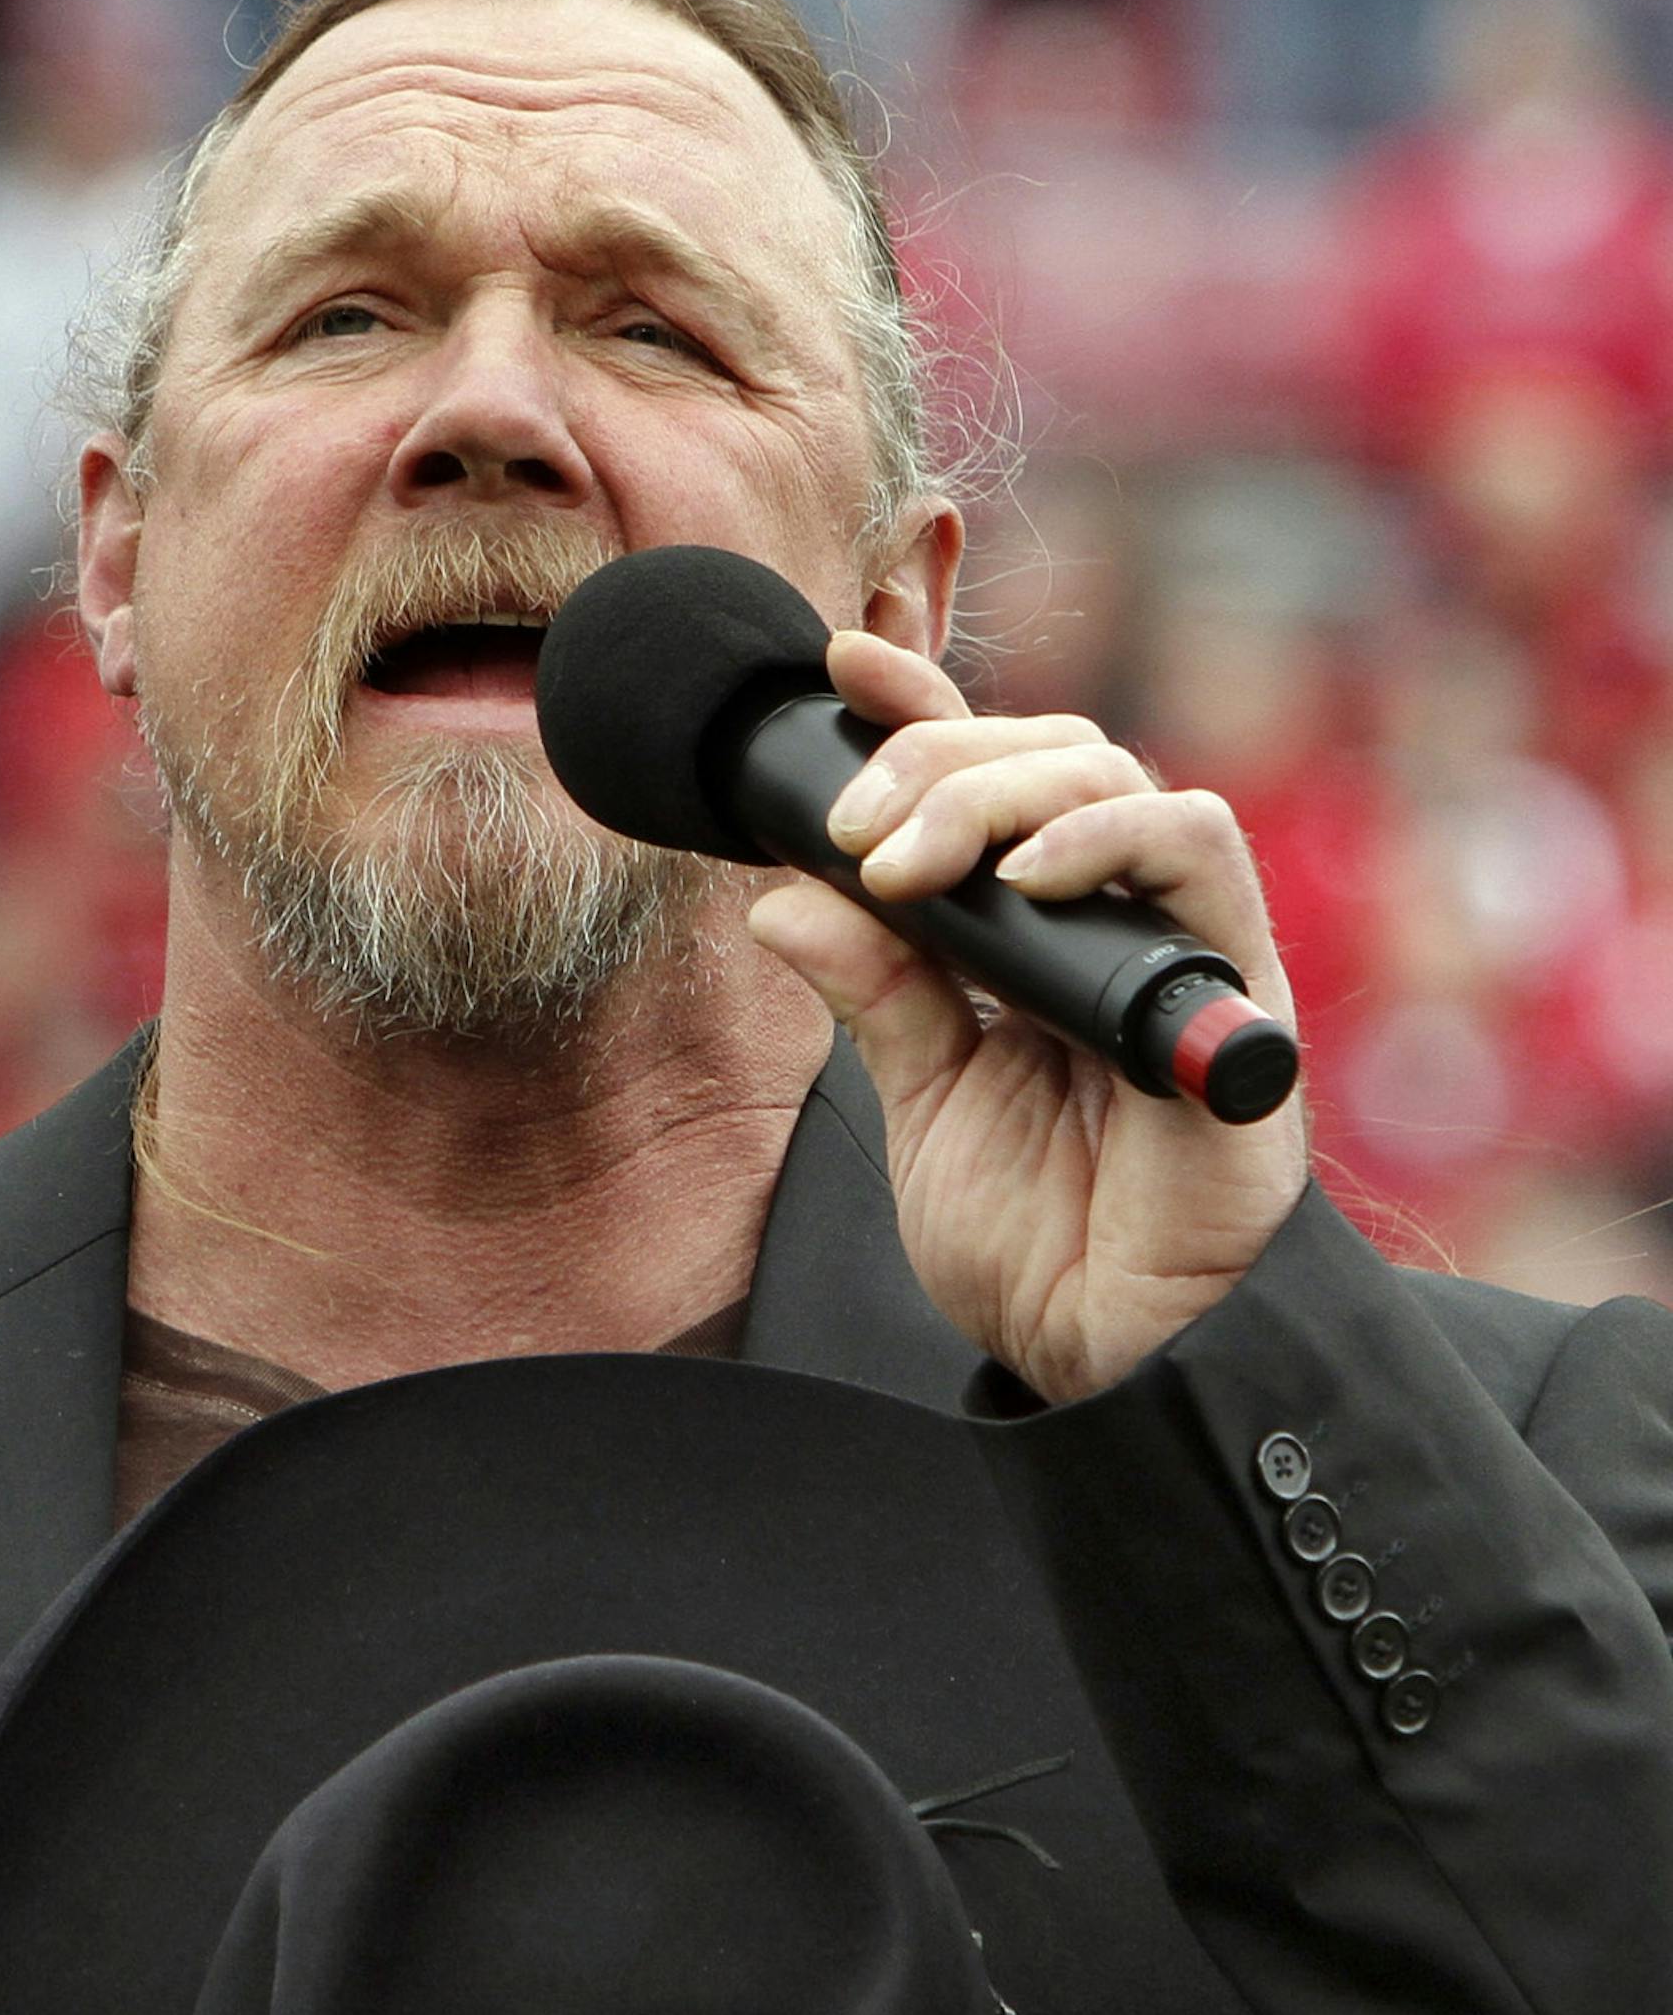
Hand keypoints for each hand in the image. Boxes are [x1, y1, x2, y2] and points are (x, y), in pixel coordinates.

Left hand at [747, 632, 1308, 1403]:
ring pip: (1112, 771)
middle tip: (852, 838)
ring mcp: (1175, 939)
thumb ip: (875, 992)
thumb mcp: (923, 1101)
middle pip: (1042, 751)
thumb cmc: (1039, 1239)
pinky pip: (1195, 851)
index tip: (840, 661)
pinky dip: (1108, 836)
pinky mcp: (1234, 982)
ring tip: (907, 868)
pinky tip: (1026, 877)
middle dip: (930, 764)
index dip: (920, 707)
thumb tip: (781, 897)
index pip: (984, 777)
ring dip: (995, 794)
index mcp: (1032, 932)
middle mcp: (1109, 915)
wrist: (1112, 1353)